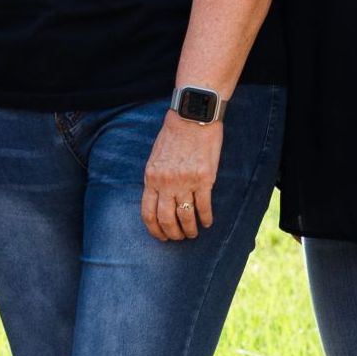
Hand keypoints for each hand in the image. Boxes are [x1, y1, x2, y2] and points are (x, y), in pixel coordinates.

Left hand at [143, 114, 220, 241]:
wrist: (192, 117)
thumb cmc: (173, 134)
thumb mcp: (156, 157)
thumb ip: (156, 178)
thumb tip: (158, 199)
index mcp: (152, 178)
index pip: (148, 213)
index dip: (154, 229)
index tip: (160, 237)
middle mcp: (166, 183)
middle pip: (166, 219)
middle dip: (172, 234)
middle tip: (178, 238)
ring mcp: (186, 182)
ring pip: (186, 216)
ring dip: (190, 230)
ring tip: (193, 233)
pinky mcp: (204, 179)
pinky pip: (204, 206)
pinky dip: (206, 218)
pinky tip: (208, 222)